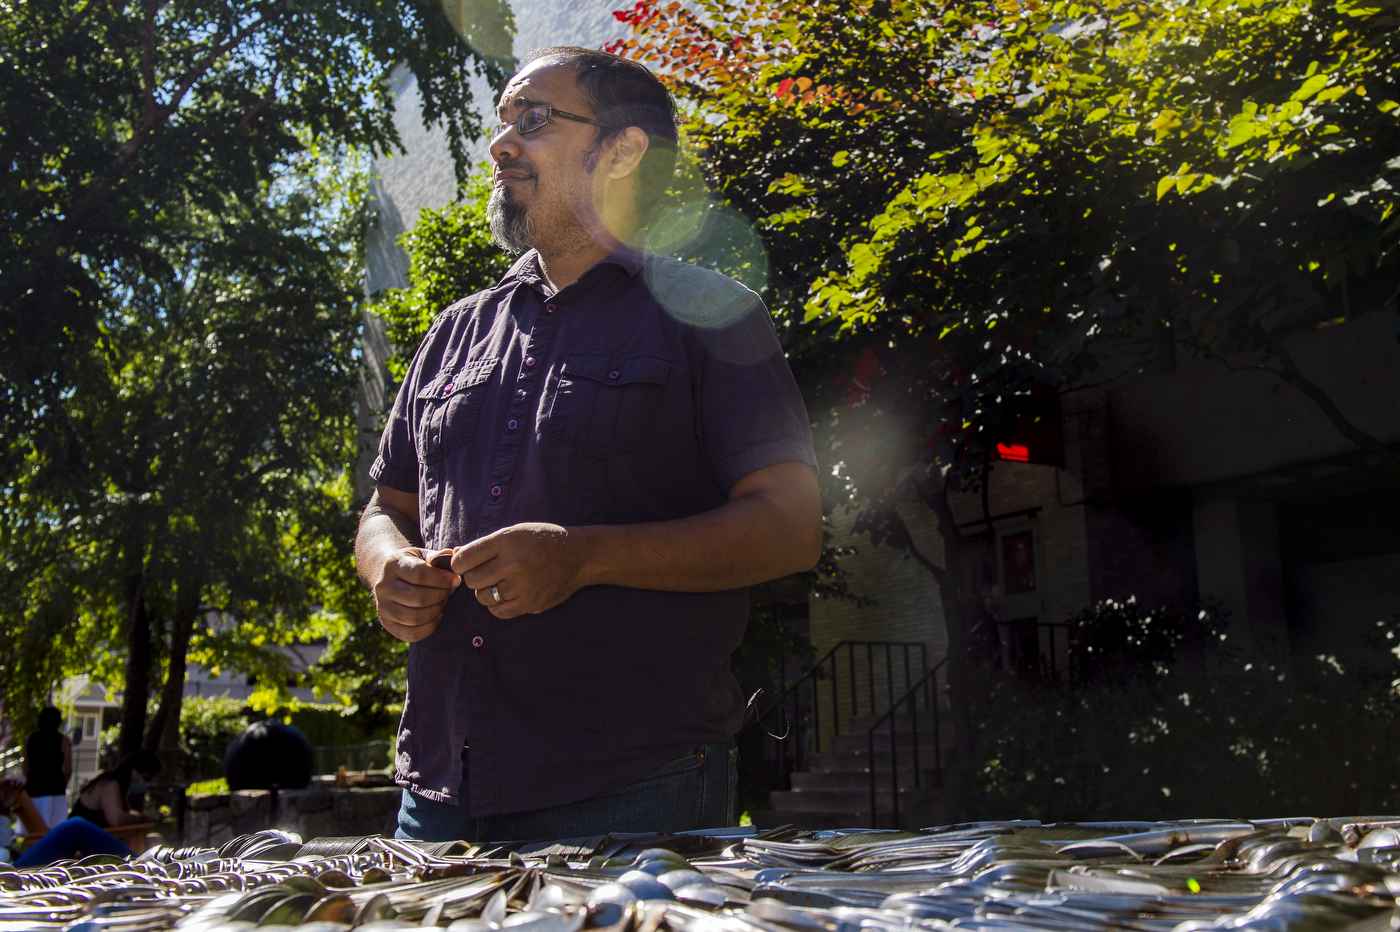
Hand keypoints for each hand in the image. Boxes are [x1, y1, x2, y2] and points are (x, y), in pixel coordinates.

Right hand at [369, 546, 462, 640]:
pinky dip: (430, 626)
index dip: (442, 579)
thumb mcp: (422, 555)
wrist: (389, 578)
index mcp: (393, 565)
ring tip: (442, 602)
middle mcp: (383, 587)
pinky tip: (436, 615)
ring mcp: (383, 608)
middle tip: (449, 591)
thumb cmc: (413, 565)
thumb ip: (438, 557)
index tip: (455, 580)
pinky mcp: (387, 625)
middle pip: (419, 598)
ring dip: (436, 611)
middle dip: (441, 595)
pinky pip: (412, 633)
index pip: (420, 574)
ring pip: (415, 617)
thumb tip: (453, 555)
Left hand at [451, 523, 587, 618]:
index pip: (464, 559)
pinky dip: (497, 605)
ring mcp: (523, 586)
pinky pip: (498, 612)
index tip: (465, 564)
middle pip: (472, 580)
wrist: (578, 556)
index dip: (458, 563)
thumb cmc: (542, 541)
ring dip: (486, 592)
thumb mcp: (514, 532)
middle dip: (474, 577)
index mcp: (507, 541)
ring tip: (500, 582)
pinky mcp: (530, 603)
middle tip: (487, 573)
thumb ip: (485, 545)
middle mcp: (514, 563)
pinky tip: (507, 594)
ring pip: (483, 597)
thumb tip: (453, 557)